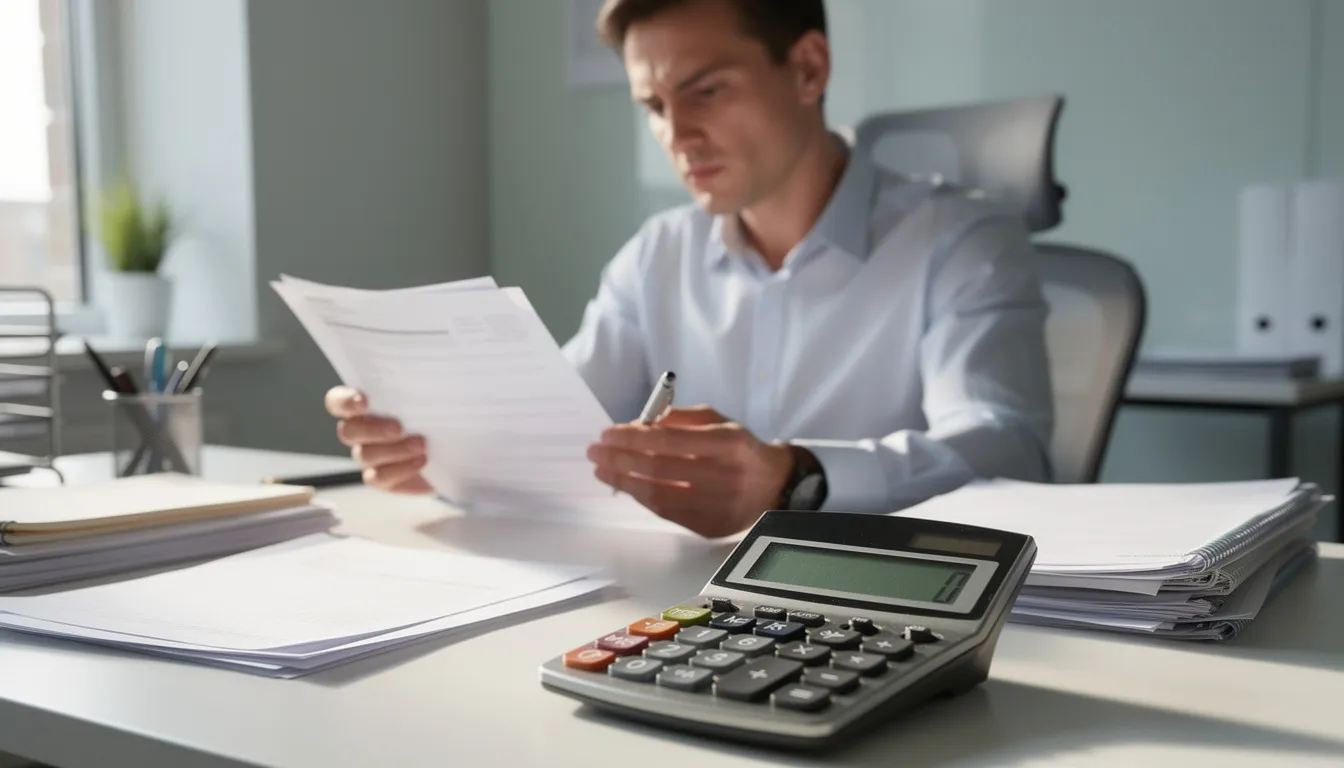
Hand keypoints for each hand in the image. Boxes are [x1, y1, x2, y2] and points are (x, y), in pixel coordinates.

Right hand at [324, 386, 430, 493]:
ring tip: (420, 444)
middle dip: (373, 429)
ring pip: (365, 455)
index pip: (338, 401)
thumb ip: (420, 389)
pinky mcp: (382, 478)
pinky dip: (401, 469)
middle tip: (398, 427)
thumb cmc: (435, 417)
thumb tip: (427, 379)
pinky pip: (380, 477)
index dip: (344, 401)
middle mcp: (361, 431)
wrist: (449, 451)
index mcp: (364, 407)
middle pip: (348, 431)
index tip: (363, 400)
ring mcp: (369, 456)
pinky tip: (421, 460)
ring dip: (393, 450)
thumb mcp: (432, 397)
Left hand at [587, 405, 794, 537]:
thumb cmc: (739, 447)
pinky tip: (627, 487)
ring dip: (624, 482)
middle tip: (595, 452)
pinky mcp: (711, 528)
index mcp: (728, 443)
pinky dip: (643, 499)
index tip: (607, 434)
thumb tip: (638, 425)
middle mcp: (725, 476)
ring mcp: (718, 506)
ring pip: (659, 495)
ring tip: (603, 471)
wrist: (775, 485)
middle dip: (620, 459)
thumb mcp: (718, 420)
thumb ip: (680, 417)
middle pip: (659, 469)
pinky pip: (667, 514)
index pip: (669, 440)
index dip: (633, 438)